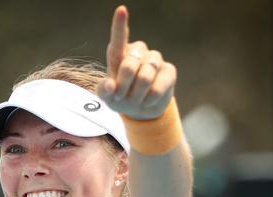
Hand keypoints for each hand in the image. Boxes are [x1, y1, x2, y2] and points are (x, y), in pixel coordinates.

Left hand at [97, 5, 175, 119]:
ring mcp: (154, 60)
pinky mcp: (169, 70)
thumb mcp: (106, 97)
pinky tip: (147, 101)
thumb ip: (104, 91)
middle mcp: (137, 52)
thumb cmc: (119, 98)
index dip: (119, 25)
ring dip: (136, 94)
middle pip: (129, 65)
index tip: (121, 10)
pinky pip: (158, 87)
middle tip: (120, 97)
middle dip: (123, 86)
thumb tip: (110, 85)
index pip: (119, 39)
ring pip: (145, 76)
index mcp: (119, 54)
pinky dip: (149, 99)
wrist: (140, 109)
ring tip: (134, 99)